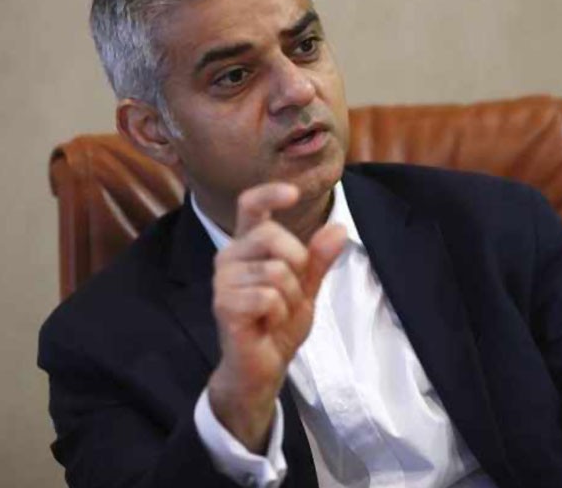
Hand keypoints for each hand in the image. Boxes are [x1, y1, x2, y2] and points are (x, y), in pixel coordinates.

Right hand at [207, 182, 345, 452]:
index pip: (250, 205)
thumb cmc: (278, 324)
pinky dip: (278, 313)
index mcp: (248, 246)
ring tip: (277, 312)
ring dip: (289, 297)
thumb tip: (338, 228)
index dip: (269, 194)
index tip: (291, 193)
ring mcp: (223, 280)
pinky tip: (267, 324)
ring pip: (275, 271)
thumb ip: (319, 259)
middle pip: (272, 235)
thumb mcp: (307, 288)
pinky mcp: (224, 305)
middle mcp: (229, 256)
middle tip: (292, 292)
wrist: (262, 367)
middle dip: (297, 264)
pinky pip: (268, 296)